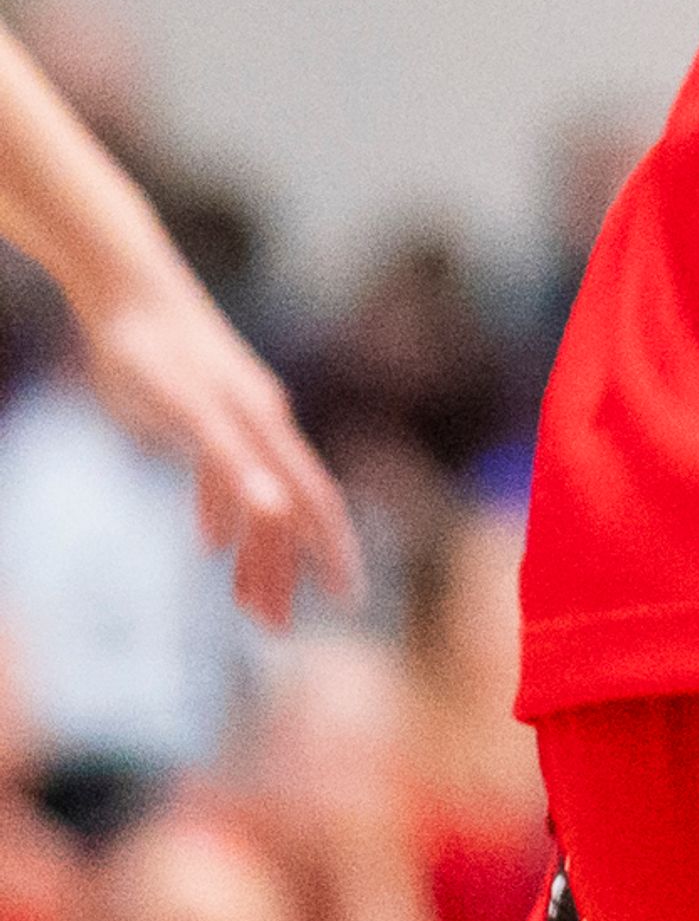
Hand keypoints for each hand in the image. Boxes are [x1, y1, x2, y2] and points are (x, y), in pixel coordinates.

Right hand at [81, 254, 360, 628]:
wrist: (134, 291)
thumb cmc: (161, 364)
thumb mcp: (190, 435)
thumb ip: (213, 486)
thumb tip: (219, 541)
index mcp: (268, 428)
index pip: (312, 499)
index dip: (328, 549)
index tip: (341, 597)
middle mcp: (265, 418)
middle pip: (301, 504)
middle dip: (303, 568)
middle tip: (292, 629)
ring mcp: (234, 410)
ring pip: (268, 489)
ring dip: (267, 553)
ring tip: (261, 610)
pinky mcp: (196, 402)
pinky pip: (227, 451)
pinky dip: (245, 488)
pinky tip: (259, 519)